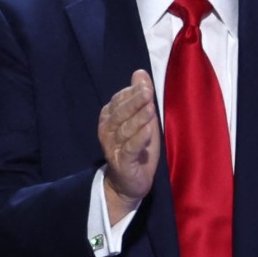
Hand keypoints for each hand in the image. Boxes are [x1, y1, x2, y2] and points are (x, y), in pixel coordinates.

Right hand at [98, 70, 159, 219]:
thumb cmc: (136, 148)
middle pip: (120, 113)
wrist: (128, 183)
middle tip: (147, 91)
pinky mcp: (122, 162)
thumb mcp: (142, 120)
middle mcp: (107, 131)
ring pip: (125, 130)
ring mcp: (113, 147)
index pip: (118, 101)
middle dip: (134, 101)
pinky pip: (129, 149)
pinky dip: (138, 139)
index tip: (144, 84)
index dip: (131, 92)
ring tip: (150, 109)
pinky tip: (147, 131)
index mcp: (109, 118)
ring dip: (138, 118)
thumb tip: (140, 72)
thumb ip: (140, 97)